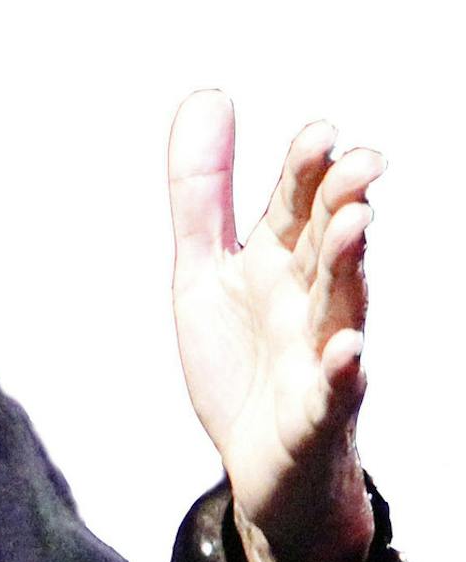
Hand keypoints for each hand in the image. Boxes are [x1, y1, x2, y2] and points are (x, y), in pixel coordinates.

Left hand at [167, 90, 380, 561]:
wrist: (260, 464)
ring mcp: (318, 357)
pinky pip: (334, 391)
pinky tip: (346, 349)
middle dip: (342, 203)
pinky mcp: (315, 414)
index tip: (320, 132)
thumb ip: (203, 191)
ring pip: (342, 305)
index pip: (298, 205)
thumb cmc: (244, 362)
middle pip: (327, 246)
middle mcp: (308, 302)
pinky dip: (342, 370)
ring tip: (353, 225)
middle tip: (358, 163)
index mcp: (279, 264)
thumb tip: (208, 96)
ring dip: (348, 265)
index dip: (308, 170)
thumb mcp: (205, 268)